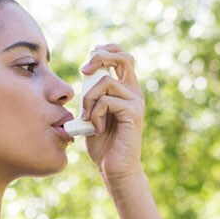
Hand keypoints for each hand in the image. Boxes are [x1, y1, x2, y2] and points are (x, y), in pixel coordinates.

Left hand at [80, 44, 145, 181]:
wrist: (114, 168)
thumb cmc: (102, 143)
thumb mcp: (92, 113)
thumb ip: (92, 95)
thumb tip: (85, 75)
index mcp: (125, 89)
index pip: (121, 57)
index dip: (106, 50)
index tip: (89, 57)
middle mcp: (133, 92)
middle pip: (123, 57)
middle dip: (100, 57)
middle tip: (84, 71)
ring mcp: (135, 102)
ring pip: (106, 82)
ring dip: (89, 98)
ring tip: (87, 118)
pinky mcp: (134, 113)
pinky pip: (107, 101)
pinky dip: (95, 114)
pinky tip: (96, 129)